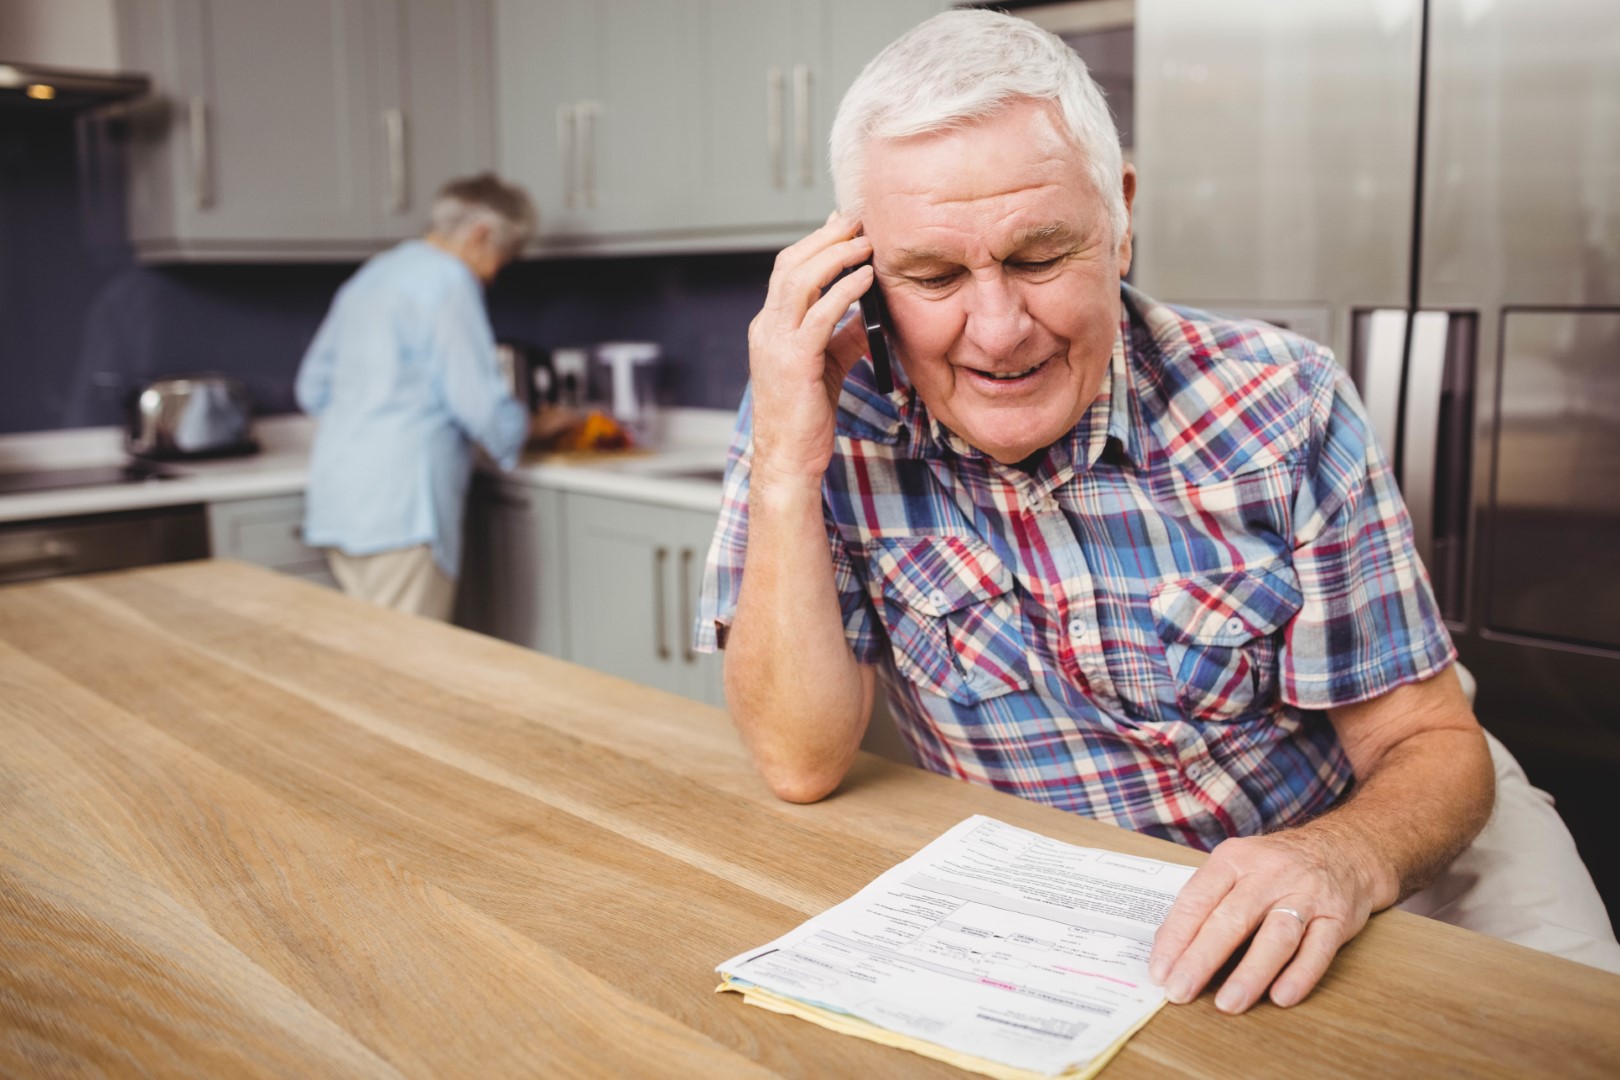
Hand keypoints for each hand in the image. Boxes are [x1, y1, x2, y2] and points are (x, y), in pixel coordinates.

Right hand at [746, 211, 875, 489]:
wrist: (788, 459)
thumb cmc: (804, 419)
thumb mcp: (826, 367)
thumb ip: (843, 337)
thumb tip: (868, 314)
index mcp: (769, 327)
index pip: (787, 271)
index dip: (815, 243)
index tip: (843, 225)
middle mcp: (766, 328)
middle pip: (790, 264)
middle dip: (825, 238)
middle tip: (858, 222)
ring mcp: (776, 343)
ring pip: (800, 280)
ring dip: (836, 256)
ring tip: (865, 243)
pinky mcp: (794, 361)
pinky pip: (820, 314)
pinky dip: (844, 291)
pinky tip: (866, 279)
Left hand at [1148, 828, 1389, 1013]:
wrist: (1344, 849)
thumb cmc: (1276, 866)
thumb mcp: (1237, 866)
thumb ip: (1207, 901)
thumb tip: (1170, 948)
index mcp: (1234, 859)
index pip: (1197, 899)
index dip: (1175, 937)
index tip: (1159, 971)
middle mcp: (1269, 874)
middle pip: (1232, 919)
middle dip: (1201, 959)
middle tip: (1180, 991)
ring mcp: (1305, 895)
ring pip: (1276, 936)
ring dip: (1250, 973)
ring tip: (1228, 1003)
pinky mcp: (1337, 917)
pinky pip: (1318, 949)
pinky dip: (1300, 974)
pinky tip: (1281, 996)